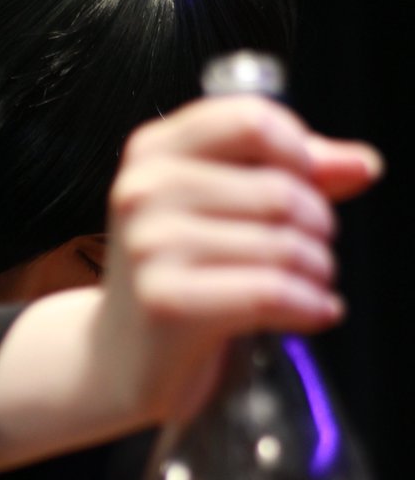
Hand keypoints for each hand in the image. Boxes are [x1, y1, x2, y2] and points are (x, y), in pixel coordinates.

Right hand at [101, 94, 383, 423]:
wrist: (118, 359)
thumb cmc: (176, 280)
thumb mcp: (219, 213)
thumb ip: (287, 176)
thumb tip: (361, 164)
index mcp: (153, 153)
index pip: (252, 120)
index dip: (300, 154)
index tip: (311, 189)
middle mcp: (144, 192)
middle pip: (279, 190)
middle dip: (318, 227)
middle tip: (313, 254)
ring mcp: (150, 248)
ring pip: (282, 245)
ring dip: (318, 272)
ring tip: (311, 287)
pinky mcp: (166, 302)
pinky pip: (270, 293)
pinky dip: (308, 306)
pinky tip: (314, 313)